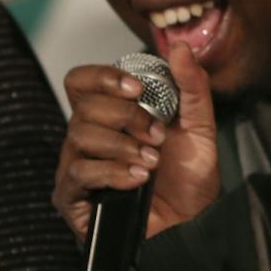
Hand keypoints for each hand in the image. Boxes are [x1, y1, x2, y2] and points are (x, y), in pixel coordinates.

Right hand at [55, 43, 217, 242]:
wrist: (193, 224)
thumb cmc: (188, 176)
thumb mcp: (199, 126)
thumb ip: (192, 85)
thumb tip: (178, 46)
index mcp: (109, 114)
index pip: (81, 81)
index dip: (103, 77)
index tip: (136, 88)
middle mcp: (86, 137)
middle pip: (83, 106)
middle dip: (126, 117)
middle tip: (157, 136)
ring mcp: (75, 166)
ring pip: (79, 135)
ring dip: (122, 145)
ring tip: (151, 162)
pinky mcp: (71, 197)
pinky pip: (79, 171)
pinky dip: (112, 171)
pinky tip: (138, 179)